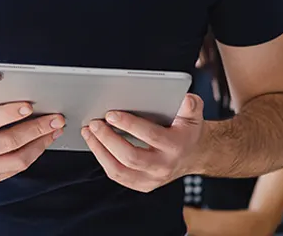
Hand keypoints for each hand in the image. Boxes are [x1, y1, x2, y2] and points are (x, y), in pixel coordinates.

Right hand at [0, 65, 64, 184]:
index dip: (10, 113)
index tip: (30, 106)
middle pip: (10, 141)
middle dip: (37, 128)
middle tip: (57, 117)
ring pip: (18, 159)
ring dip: (41, 143)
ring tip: (56, 129)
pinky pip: (17, 168)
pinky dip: (34, 153)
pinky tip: (45, 139)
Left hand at [82, 93, 203, 192]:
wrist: (193, 155)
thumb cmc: (187, 131)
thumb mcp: (193, 115)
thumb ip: (190, 105)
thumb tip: (184, 99)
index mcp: (175, 146)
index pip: (150, 136)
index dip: (129, 125)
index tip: (111, 114)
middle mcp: (163, 166)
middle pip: (131, 157)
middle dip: (109, 139)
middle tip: (95, 123)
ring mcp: (152, 179)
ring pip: (119, 170)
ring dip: (100, 151)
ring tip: (89, 133)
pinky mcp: (142, 185)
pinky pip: (118, 176)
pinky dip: (103, 160)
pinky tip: (95, 145)